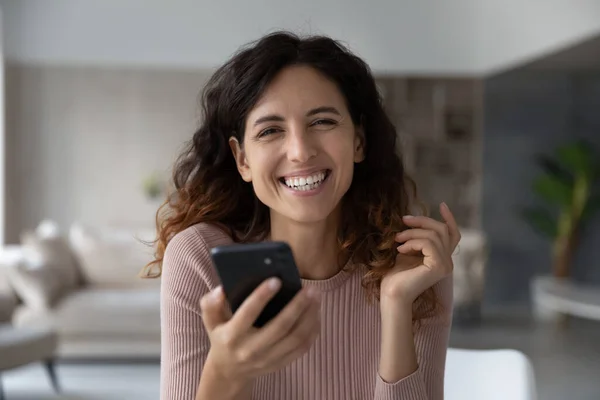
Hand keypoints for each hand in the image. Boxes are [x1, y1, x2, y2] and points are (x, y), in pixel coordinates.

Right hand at [199, 278, 320, 382]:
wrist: (229, 371)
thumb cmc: (222, 336)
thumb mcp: (211, 321)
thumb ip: (211, 304)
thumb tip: (221, 289)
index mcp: (231, 336)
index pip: (247, 313)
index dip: (261, 296)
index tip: (276, 279)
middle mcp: (250, 349)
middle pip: (280, 327)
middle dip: (297, 306)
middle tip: (309, 288)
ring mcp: (267, 359)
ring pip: (296, 338)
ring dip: (310, 316)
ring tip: (316, 297)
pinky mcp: (280, 363)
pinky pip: (302, 347)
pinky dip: (312, 330)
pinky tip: (316, 313)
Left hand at [380, 202, 460, 306]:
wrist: (392, 295)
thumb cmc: (396, 276)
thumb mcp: (407, 251)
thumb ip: (416, 239)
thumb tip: (413, 220)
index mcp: (442, 259)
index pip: (453, 235)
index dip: (450, 219)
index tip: (442, 204)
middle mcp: (448, 262)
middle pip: (442, 230)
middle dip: (422, 221)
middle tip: (403, 219)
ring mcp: (445, 265)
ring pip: (434, 235)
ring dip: (412, 232)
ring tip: (397, 239)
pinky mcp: (439, 266)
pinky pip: (428, 243)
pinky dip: (412, 242)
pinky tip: (400, 249)